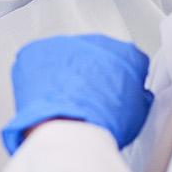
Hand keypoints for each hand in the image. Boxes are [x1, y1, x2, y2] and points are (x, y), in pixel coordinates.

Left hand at [0, 34, 153, 154]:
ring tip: (65, 103)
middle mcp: (93, 41)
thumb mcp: (137, 113)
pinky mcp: (34, 52)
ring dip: (65, 75)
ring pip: (65, 58)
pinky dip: (40, 78)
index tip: (114, 93)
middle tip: (88, 100)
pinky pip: (37, 62)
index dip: (121, 80)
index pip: (126, 60)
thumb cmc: (102, 124)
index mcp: (122, 52)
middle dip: (91, 74)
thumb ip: (138, 95)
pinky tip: (46, 98)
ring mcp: (62, 45)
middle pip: (93, 55)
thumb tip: (136, 96)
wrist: (68, 130)